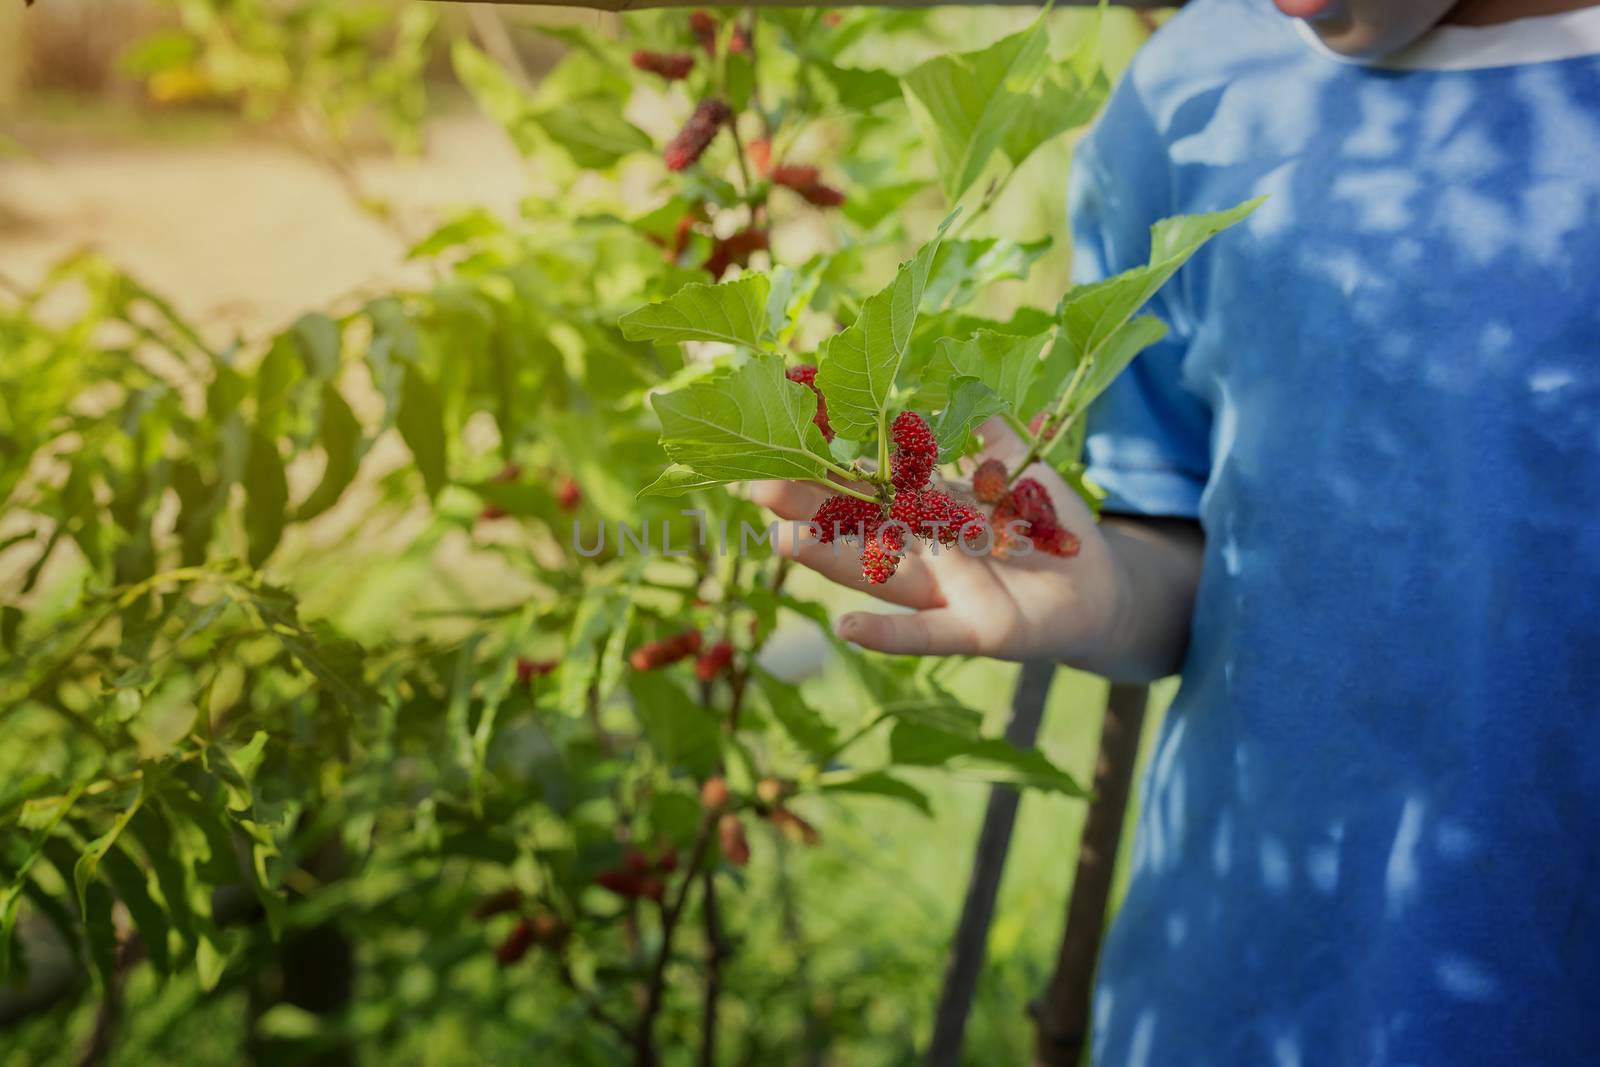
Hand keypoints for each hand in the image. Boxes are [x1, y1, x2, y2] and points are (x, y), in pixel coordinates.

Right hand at [750, 418, 1132, 668]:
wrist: (1099, 584)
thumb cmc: (1048, 524)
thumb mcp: (1021, 465)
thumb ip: (989, 429)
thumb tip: (950, 385)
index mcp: (926, 509)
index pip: (867, 485)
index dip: (826, 466)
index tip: (780, 439)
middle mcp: (924, 552)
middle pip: (857, 528)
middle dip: (809, 507)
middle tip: (758, 484)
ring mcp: (944, 593)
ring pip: (879, 575)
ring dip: (831, 562)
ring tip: (783, 540)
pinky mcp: (975, 630)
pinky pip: (925, 634)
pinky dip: (887, 634)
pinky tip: (845, 627)